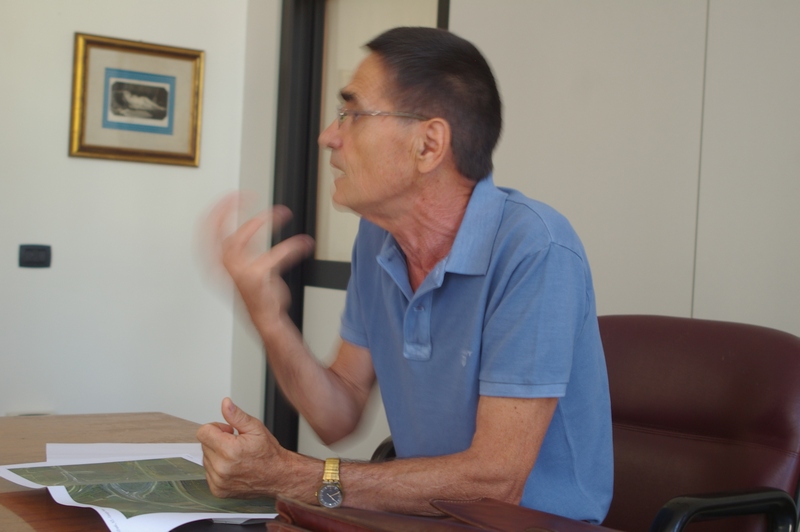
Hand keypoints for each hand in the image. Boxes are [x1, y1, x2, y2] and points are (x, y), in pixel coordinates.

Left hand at [197, 397, 288, 497]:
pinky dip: (218, 468)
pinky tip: (233, 467)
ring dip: (217, 455)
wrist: (278, 476)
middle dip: (217, 441)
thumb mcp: (256, 428)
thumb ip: (237, 415)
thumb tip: (225, 404)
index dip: (216, 428)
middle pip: (204, 444)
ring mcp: (218, 481)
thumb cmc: (269, 453)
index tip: (228, 432)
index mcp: (229, 450)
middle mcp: (221, 468)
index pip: (203, 432)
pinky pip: (209, 473)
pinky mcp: (218, 490)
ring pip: (206, 458)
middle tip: (236, 444)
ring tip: (236, 457)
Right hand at [207, 194, 314, 329]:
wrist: (266, 317)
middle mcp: (223, 267)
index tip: (232, 196)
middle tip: (245, 195)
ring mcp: (237, 272)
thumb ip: (247, 245)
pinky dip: (291, 247)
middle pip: (216, 230)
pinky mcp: (255, 277)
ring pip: (242, 237)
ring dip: (261, 221)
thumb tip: (259, 221)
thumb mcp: (247, 265)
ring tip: (282, 213)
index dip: (218, 210)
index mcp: (217, 263)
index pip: (208, 230)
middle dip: (228, 208)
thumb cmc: (257, 293)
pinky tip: (302, 243)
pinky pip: (275, 255)